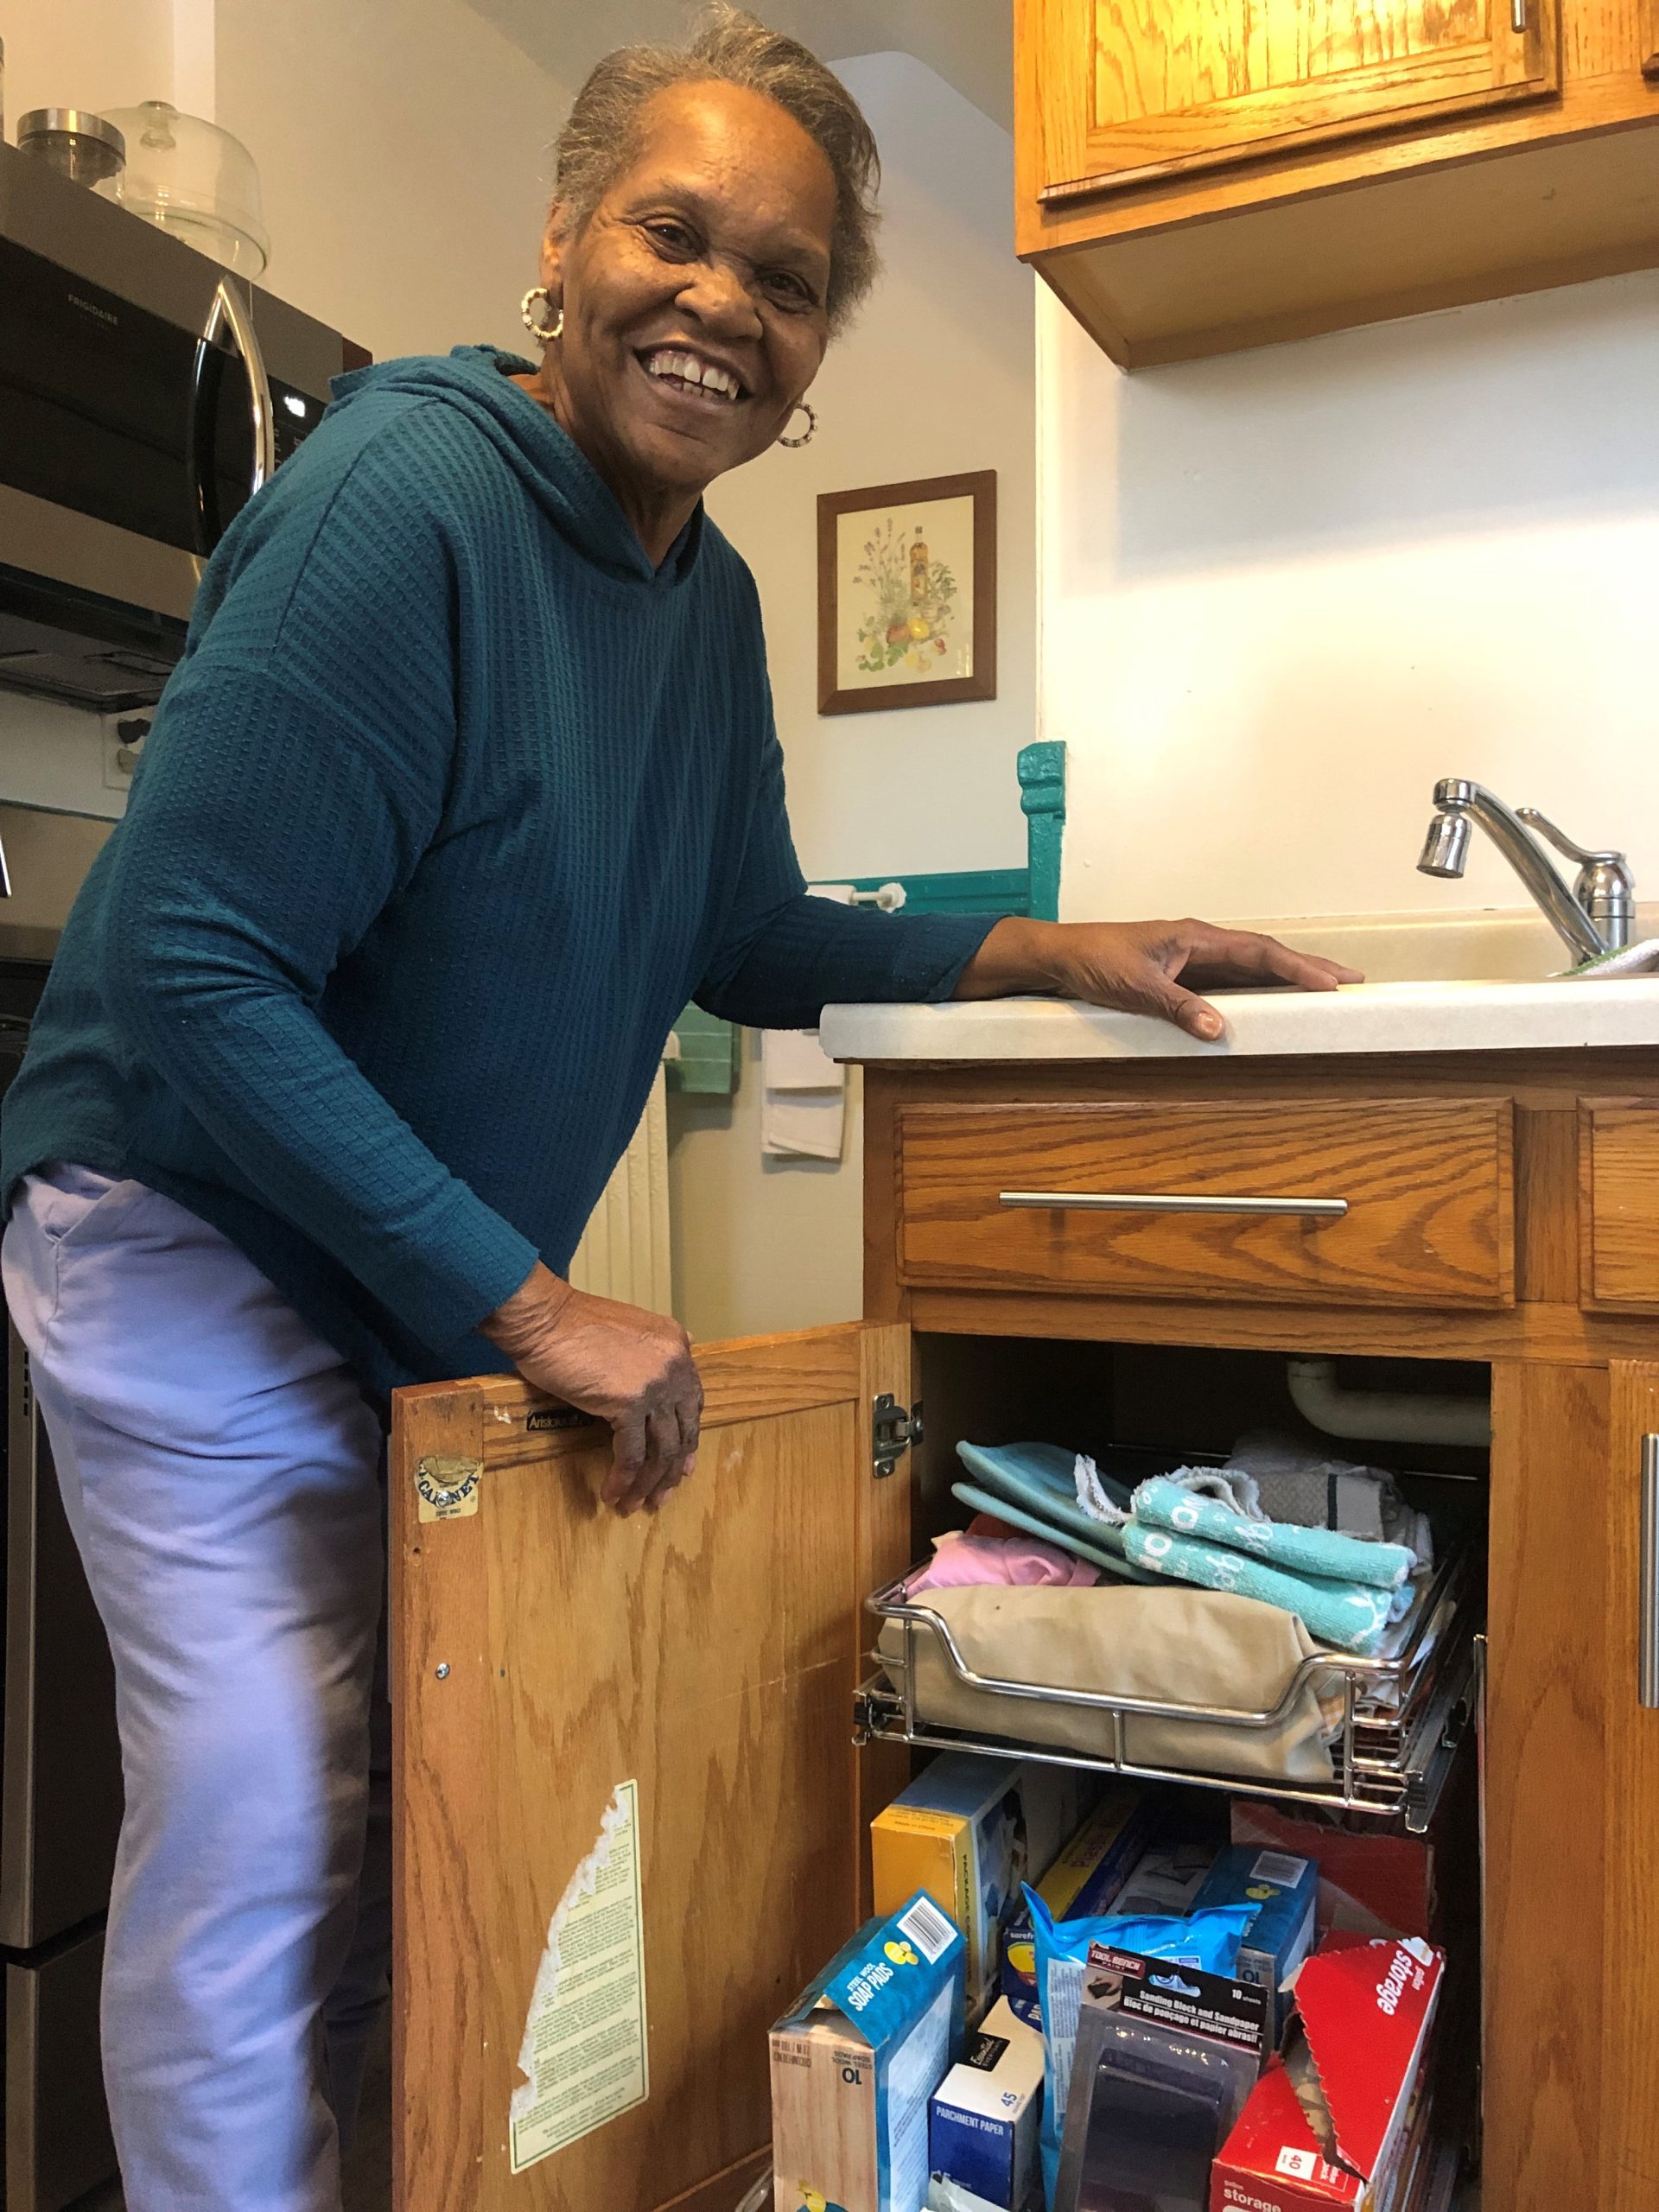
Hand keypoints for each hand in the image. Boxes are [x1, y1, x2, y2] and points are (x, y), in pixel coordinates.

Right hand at [479, 1264, 701, 1514]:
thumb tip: (668, 1368)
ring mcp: (655, 1385)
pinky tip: (613, 1494)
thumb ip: (651, 1351)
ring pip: (661, 1449)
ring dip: (648, 1484)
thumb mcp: (628, 1328)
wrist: (544, 1319)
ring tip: (635, 1505)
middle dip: (670, 1471)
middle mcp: (674, 1366)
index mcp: (676, 1345)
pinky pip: (631, 1453)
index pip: (691, 1403)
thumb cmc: (572, 1325)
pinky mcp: (628, 1403)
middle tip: (659, 1497)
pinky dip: (623, 1478)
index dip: (686, 1440)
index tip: (680, 1468)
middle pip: (681, 1431)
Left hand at [954, 916, 1361, 1041]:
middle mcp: (1201, 944)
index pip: (1259, 953)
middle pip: (1266, 956)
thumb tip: (1218, 1028)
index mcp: (1196, 937)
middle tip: (1352, 982)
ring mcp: (1194, 959)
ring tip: (1326, 990)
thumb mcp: (1135, 987)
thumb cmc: (1094, 961)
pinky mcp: (1183, 975)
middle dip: (1309, 968)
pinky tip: (1274, 1005)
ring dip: (1288, 979)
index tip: (1331, 982)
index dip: (1298, 968)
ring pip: (1252, 969)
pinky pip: (1231, 983)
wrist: (1060, 956)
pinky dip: (1259, 991)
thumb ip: (1178, 1008)